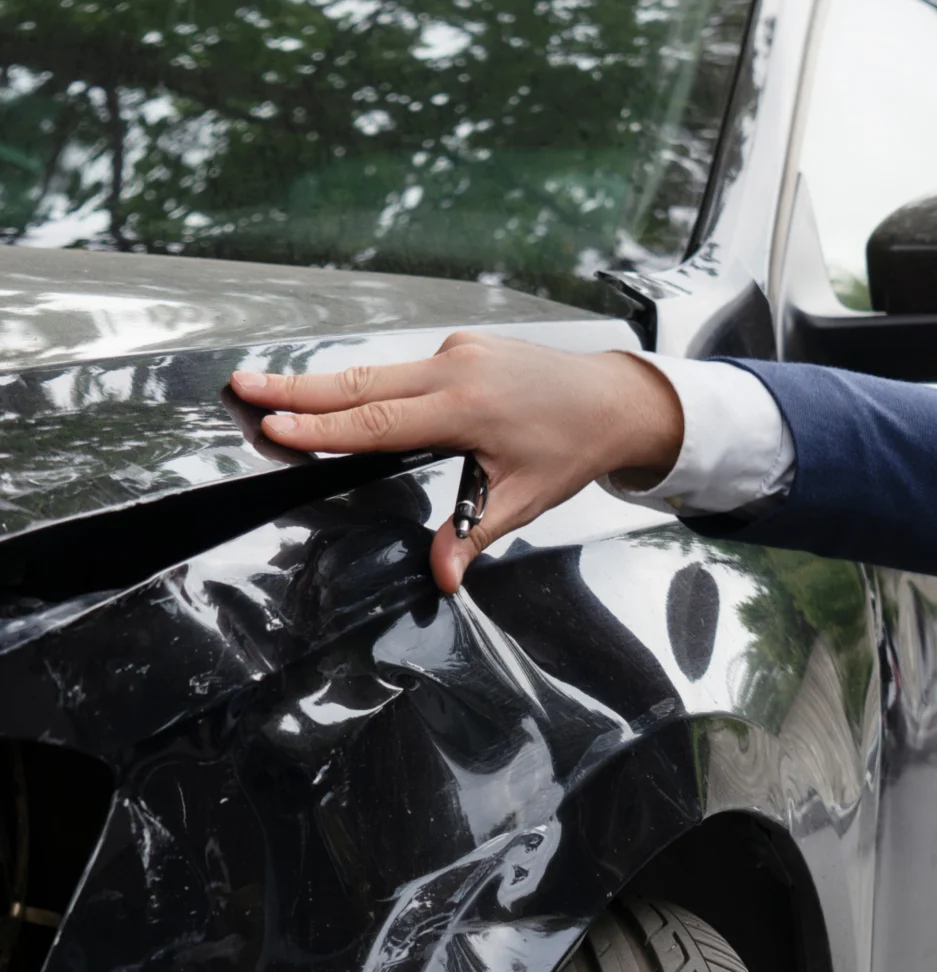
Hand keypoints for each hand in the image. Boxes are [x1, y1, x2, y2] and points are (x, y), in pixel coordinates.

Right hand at [229, 332, 683, 592]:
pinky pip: (404, 367)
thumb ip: (474, 533)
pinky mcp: (463, 347)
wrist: (614, 399)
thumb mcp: (523, 499)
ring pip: (377, 371)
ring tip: (269, 388)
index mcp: (467, 408)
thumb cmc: (571, 447)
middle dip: (296, 389)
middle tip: (240, 387)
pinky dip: (368, 380)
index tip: (271, 425)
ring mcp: (459, 352)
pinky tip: (337, 392)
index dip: (320, 427)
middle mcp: (456, 370)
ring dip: (324, 383)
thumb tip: (443, 577)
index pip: (376, 421)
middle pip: (360, 384)